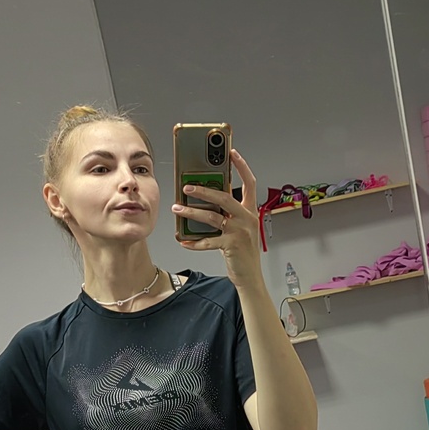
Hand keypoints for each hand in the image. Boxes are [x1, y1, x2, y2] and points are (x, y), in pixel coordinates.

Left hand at [172, 148, 262, 288]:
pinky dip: (193, 242)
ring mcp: (240, 231)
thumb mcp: (239, 228)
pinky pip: (208, 241)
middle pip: (224, 197)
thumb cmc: (243, 252)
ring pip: (212, 216)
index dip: (241, 166)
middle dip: (203, 190)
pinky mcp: (231, 245)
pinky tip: (183, 240)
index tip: (231, 153)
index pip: (249, 182)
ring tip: (178, 208)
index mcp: (250, 211)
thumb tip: (206, 203)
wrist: (250, 276)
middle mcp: (247, 218)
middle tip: (187, 186)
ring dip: (191, 212)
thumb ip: (228, 215)